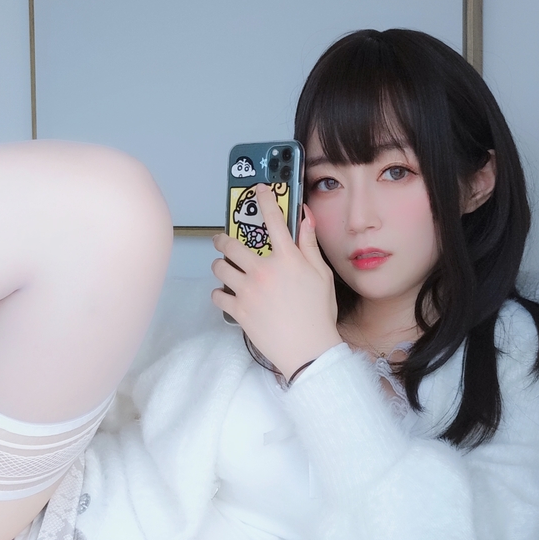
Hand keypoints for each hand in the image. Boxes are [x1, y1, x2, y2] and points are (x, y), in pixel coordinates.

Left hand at [211, 185, 340, 379]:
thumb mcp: (321, 275)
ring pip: (220, 268)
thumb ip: (309, 245)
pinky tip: (227, 294)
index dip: (265, 199)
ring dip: (220, 265)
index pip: (273, 220)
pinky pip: (218, 296)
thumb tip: (305, 218)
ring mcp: (247, 291)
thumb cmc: (319, 313)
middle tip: (222, 240)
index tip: (259, 190)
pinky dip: (220, 294)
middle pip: (231, 244)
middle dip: (222, 239)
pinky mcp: (238, 311)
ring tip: (225, 269)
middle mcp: (263, 271)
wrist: (308, 349)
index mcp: (286, 259)